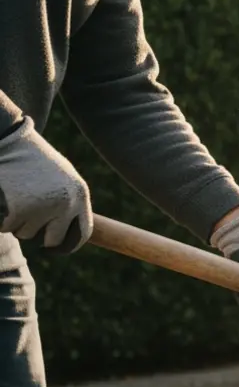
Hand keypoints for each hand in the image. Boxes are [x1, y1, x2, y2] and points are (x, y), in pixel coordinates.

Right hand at [0, 117, 92, 252]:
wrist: (7, 139)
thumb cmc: (31, 157)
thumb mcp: (60, 177)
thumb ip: (69, 201)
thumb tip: (72, 230)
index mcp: (80, 195)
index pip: (82, 232)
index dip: (68, 244)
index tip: (55, 248)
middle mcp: (67, 203)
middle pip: (54, 240)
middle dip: (38, 234)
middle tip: (26, 216)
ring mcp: (44, 207)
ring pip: (27, 233)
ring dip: (17, 221)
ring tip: (14, 195)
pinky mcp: (20, 209)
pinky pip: (8, 226)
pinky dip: (2, 218)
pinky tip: (3, 197)